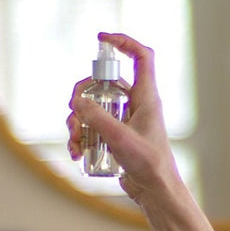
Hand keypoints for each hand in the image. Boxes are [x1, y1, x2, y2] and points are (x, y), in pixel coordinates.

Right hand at [67, 33, 178, 203]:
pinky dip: (81, 136)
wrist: (155, 192)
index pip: (141, 57)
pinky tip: (76, 152)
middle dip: (82, 95)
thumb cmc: (149, 165)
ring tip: (74, 142)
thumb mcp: (120, 138)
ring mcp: (125, 120)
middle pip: (104, 83)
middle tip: (74, 111)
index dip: (124, 42)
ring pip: (94, 107)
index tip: (102, 38)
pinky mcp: (117, 136)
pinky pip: (93, 127)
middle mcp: (136, 105)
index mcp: (146, 97)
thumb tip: (77, 102)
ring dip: (77, 122)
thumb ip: (98, 118)